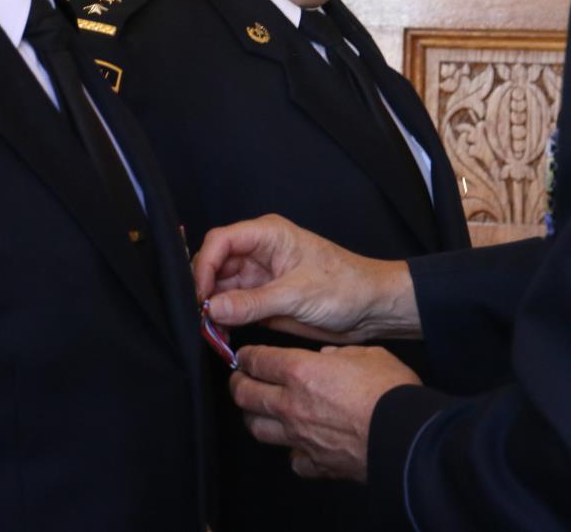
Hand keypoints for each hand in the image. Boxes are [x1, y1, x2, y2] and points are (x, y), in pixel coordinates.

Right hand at [193, 214, 418, 342]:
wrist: (371, 308)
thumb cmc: (346, 286)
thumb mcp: (298, 294)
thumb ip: (253, 302)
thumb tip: (213, 308)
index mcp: (267, 235)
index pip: (221, 241)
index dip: (204, 266)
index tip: (199, 294)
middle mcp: (259, 253)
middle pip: (215, 265)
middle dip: (204, 291)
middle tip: (200, 318)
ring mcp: (260, 277)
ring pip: (221, 289)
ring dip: (212, 310)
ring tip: (210, 332)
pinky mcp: (264, 300)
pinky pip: (234, 308)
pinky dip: (224, 321)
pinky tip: (221, 336)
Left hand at [230, 344, 420, 481]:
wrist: (404, 433)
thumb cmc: (389, 390)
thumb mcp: (367, 353)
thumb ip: (341, 355)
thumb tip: (330, 357)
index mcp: (302, 371)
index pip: (258, 361)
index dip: (247, 357)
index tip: (244, 356)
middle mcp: (292, 405)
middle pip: (246, 395)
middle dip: (238, 384)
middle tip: (239, 380)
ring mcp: (300, 437)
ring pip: (259, 429)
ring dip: (254, 418)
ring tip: (257, 411)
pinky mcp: (315, 463)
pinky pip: (293, 460)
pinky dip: (292, 452)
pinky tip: (298, 446)